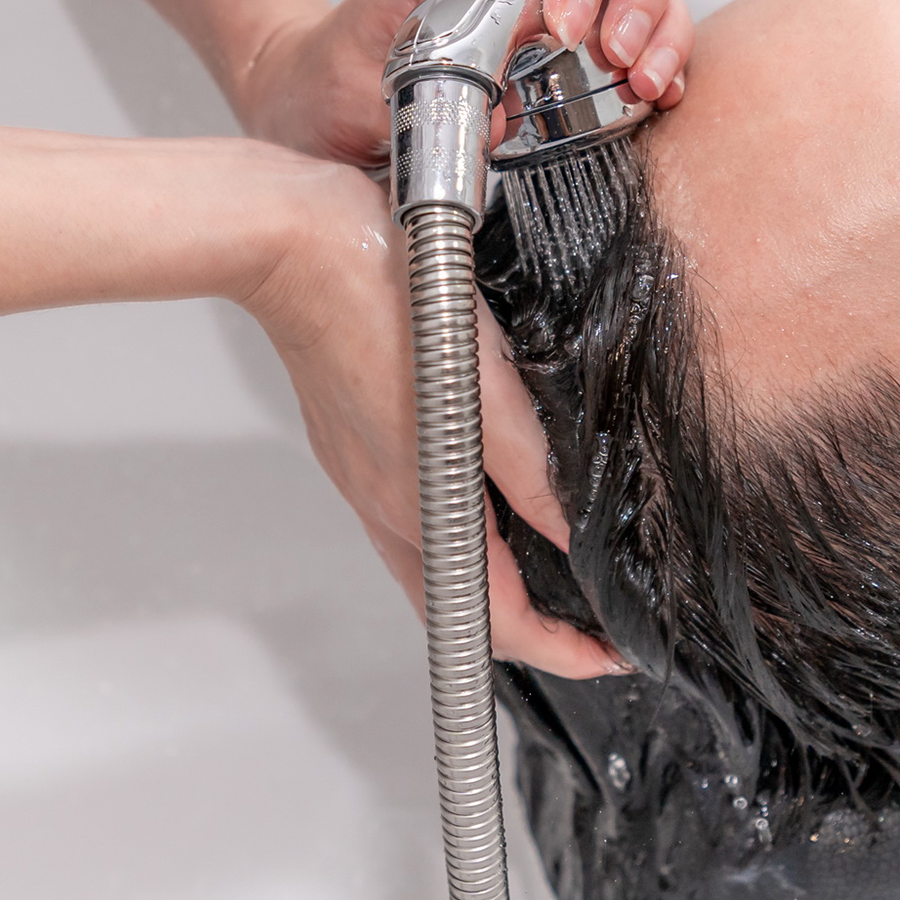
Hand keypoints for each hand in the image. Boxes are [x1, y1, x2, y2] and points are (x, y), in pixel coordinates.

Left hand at [234, 0, 694, 166]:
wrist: (313, 109)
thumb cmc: (330, 86)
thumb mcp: (357, 88)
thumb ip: (423, 92)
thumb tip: (502, 118)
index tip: (568, 30)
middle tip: (623, 56)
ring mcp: (548, 1)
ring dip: (661, 26)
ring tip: (645, 85)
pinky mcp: (570, 47)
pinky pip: (639, 29)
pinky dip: (662, 56)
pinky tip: (652, 95)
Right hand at [242, 162, 627, 677]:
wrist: (290, 242)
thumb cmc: (375, 294)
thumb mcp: (482, 384)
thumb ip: (530, 469)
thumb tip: (575, 534)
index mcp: (418, 501)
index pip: (498, 618)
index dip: (563, 649)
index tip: (609, 656)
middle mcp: (383, 503)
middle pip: (458, 609)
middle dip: (527, 633)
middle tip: (587, 627)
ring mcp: (362, 474)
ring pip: (430, 566)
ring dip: (491, 586)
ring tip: (548, 573)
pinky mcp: (350, 441)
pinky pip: (407, 516)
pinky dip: (455, 534)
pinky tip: (482, 496)